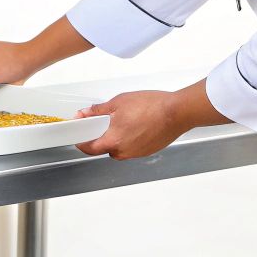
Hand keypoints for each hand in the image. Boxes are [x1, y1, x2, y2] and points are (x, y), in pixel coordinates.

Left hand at [76, 90, 198, 159]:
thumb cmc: (152, 106)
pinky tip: (137, 125)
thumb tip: (86, 113)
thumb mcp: (119, 102)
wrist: (177, 112)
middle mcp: (123, 152)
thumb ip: (99, 110)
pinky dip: (130, 138)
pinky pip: (132, 147)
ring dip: (117, 137)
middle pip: (104, 148)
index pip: (89, 148)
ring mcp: (136, 153)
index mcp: (113, 141)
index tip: (79, 136)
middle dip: (101, 137)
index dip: (81, 141)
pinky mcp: (147, 151)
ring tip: (125, 121)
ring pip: (119, 148)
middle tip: (103, 123)